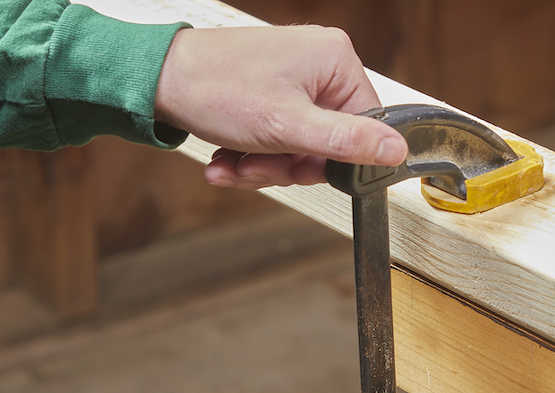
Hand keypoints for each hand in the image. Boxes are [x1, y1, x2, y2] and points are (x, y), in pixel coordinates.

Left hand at [155, 26, 407, 188]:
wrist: (157, 80)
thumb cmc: (217, 90)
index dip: (332, 160)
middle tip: (258, 167)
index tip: (300, 170)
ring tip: (234, 164)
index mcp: (336, 60)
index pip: (364, 126)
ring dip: (264, 166)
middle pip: (328, 141)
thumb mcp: (290, 127)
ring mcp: (293, 77)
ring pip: (298, 146)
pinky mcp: (269, 91)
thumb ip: (347, 142)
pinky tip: (227, 158)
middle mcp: (319, 63)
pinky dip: (251, 154)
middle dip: (287, 165)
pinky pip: (276, 138)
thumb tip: (397, 151)